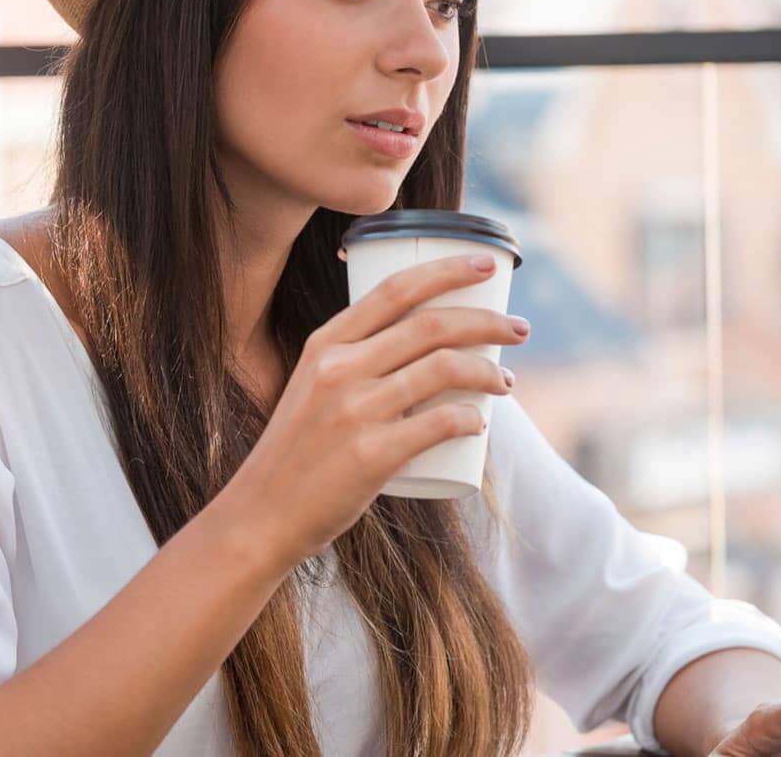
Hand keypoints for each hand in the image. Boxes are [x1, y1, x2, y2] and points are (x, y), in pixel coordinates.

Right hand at [223, 252, 528, 568]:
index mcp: (326, 344)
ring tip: (506, 382)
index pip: (395, 289)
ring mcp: (355, 411)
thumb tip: (427, 350)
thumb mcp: (313, 388)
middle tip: (518, 329)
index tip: (487, 266)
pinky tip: (480, 424)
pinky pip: (441, 423)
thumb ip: (356, 362)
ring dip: (489, 371)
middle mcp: (339, 368)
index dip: (447, 270)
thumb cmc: (298, 451)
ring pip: (445, 369)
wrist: (262, 514)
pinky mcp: (371, 455)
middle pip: (432, 325)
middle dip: (487, 321)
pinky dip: (472, 420)